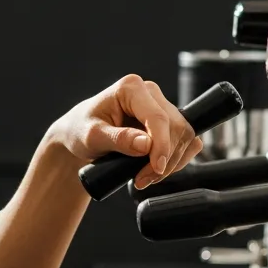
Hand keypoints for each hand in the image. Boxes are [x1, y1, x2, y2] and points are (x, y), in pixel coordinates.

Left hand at [50, 74, 201, 188]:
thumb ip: (118, 139)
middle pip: (176, 128)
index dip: (162, 146)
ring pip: (185, 135)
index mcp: (130, 88)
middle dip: (164, 159)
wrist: (79, 134)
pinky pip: (187, 141)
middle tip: (142, 179)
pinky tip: (157, 169)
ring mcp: (162, 106)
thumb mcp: (92, 136)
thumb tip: (145, 144)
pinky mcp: (169, 121)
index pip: (158, 117)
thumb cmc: (81, 130)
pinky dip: (178, 159)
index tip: (156, 169)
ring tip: (145, 177)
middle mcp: (150, 93)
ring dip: (172, 162)